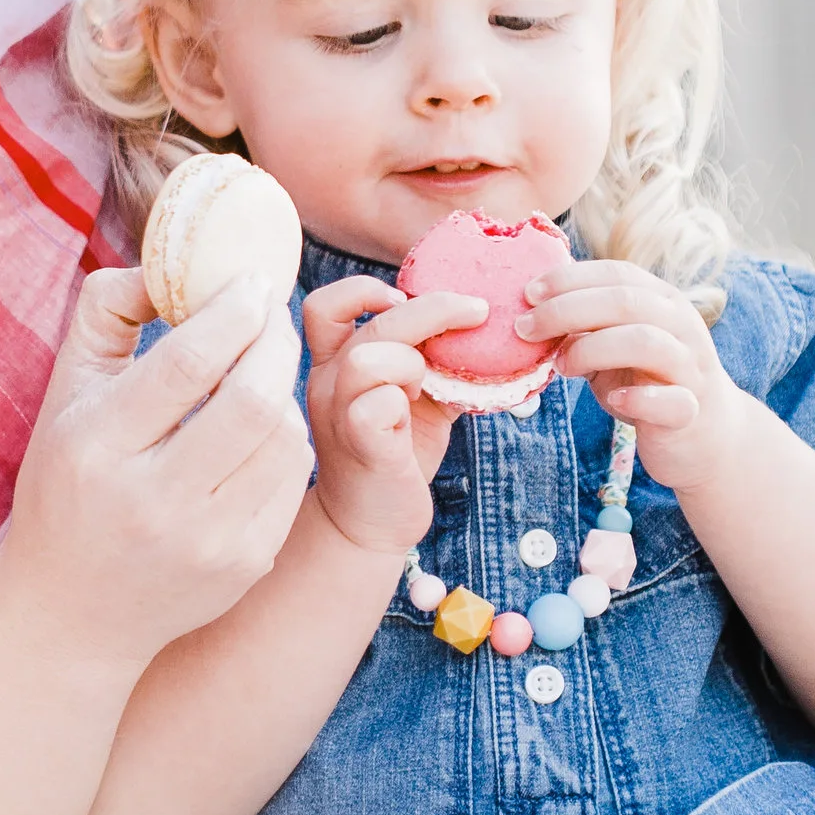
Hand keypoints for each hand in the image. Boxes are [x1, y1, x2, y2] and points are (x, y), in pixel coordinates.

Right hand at [4, 266, 314, 663]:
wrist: (74, 616)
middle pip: (252, 402)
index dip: (233, 311)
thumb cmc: (68, 485)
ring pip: (285, 439)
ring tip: (263, 368)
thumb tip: (167, 263)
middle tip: (272, 313)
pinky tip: (265, 425)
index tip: (251, 281)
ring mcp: (206, 541)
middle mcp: (152, 500)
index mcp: (98, 446)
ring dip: (285, 387)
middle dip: (276, 341)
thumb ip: (106, 314)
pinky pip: (293, 481)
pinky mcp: (243, 565)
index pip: (187, 363)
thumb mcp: (64, 396)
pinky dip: (288, 439)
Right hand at [299, 275, 481, 555]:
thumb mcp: (416, 395)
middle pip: (372, 321)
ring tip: (428, 386)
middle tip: (476, 313)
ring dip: (413, 362)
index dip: (364, 290)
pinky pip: (376, 407)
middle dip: (434, 309)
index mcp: (334, 363)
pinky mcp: (361, 448)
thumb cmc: (396, 454)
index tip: (404, 299)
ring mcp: (338, 416)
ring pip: (367, 359)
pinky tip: (417, 418)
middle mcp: (327, 383)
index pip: (324, 305)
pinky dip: (406, 403)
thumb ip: (436, 360)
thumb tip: (490, 327)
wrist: (370, 524)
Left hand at [519, 261, 741, 489]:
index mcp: (663, 301)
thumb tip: (532, 316)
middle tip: (525, 329)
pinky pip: (670, 400)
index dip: (570, 278)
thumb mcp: (614, 346)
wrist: (706, 436)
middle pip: (625, 301)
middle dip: (566, 310)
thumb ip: (585, 327)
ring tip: (561, 366)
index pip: (617, 273)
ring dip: (592, 349)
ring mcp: (690, 367)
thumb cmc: (650, 382)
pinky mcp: (692, 411)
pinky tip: (613, 398)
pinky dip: (638, 398)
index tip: (527, 293)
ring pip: (645, 341)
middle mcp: (682, 325)